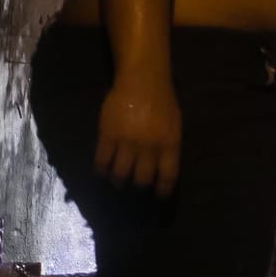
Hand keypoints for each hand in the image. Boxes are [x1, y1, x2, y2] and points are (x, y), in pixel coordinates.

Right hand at [94, 73, 181, 194]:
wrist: (142, 80)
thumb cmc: (162, 101)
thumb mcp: (174, 124)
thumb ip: (168, 146)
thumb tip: (162, 168)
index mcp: (169, 144)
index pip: (168, 176)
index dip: (163, 189)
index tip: (159, 196)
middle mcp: (149, 147)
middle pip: (141, 179)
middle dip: (138, 185)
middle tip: (134, 186)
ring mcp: (127, 142)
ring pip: (120, 173)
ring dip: (118, 181)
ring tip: (117, 182)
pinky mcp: (107, 135)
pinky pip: (102, 160)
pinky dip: (101, 169)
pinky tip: (102, 170)